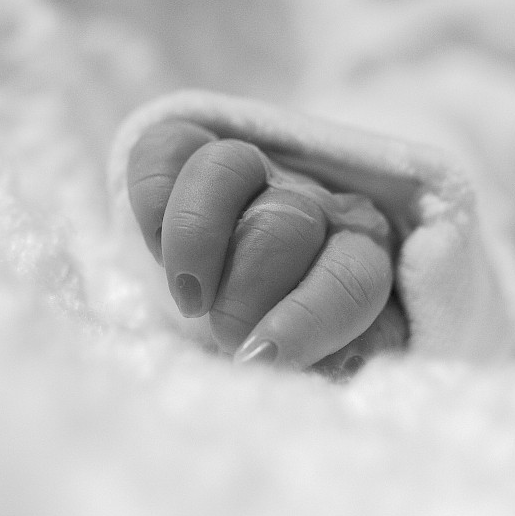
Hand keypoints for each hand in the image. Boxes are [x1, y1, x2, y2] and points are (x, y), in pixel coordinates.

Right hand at [127, 119, 407, 371]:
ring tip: (189, 300)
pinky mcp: (191, 149)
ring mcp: (251, 165)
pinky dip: (154, 196)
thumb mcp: (327, 346)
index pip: (352, 276)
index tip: (260, 358)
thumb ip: (343, 357)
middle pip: (285, 224)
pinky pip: (168, 150)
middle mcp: (311, 197)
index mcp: (359, 248)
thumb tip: (339, 366)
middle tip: (226, 335)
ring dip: (196, 239)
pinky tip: (156, 247)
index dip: (307, 320)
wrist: (235, 283)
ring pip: (224, 170)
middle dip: (245, 294)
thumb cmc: (285, 323)